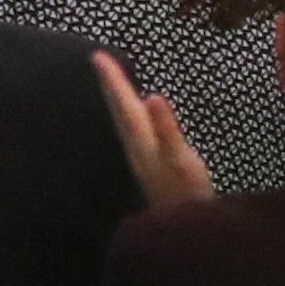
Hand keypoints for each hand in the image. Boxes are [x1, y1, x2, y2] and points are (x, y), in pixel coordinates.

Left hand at [93, 51, 215, 210]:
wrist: (184, 230)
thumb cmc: (187, 193)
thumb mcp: (181, 159)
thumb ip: (167, 129)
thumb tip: (153, 96)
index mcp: (142, 140)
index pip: (124, 103)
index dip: (113, 79)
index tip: (97, 55)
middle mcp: (136, 147)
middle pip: (119, 110)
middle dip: (111, 84)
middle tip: (99, 60)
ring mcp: (142, 158)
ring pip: (124, 121)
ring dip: (118, 99)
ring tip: (113, 83)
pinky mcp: (150, 166)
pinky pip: (134, 132)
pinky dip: (131, 116)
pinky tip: (138, 120)